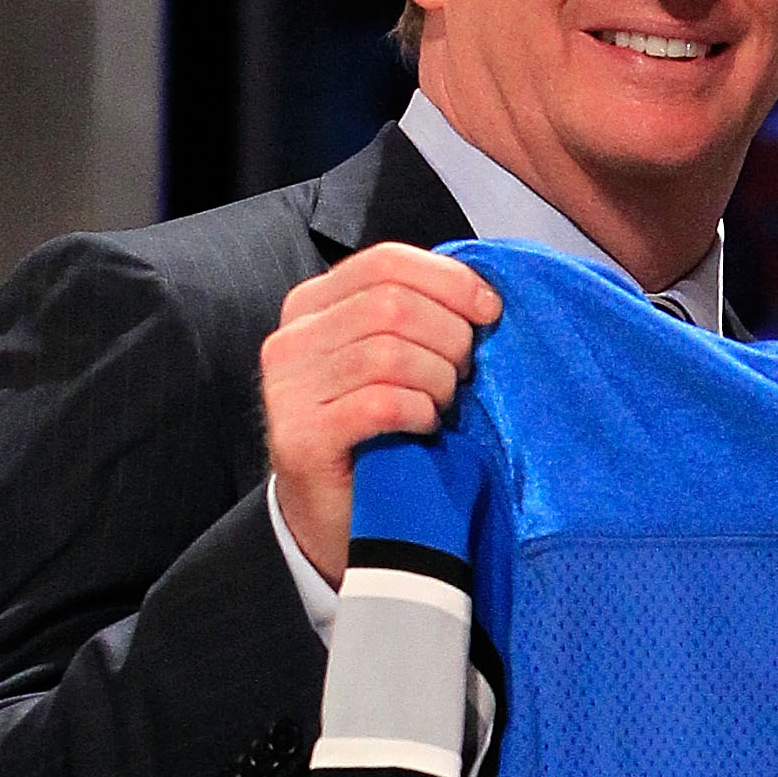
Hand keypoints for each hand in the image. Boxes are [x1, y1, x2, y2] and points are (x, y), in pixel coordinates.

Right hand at [260, 244, 499, 582]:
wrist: (336, 514)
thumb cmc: (378, 429)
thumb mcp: (392, 357)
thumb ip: (416, 314)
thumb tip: (481, 290)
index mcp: (312, 305)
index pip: (386, 262)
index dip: (448, 280)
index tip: (490, 308)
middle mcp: (290, 339)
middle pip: (393, 305)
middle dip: (449, 337)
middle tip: (464, 374)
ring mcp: (287, 389)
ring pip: (389, 353)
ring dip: (438, 380)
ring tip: (443, 404)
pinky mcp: (301, 437)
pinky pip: (381, 403)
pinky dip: (419, 412)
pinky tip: (426, 427)